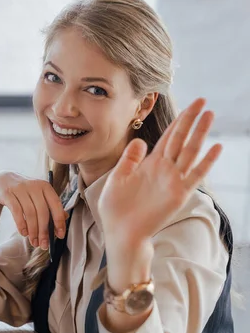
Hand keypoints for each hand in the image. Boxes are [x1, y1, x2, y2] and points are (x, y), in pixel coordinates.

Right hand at [0, 171, 66, 249]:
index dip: (59, 221)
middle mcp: (34, 186)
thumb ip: (51, 206)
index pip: (56, 204)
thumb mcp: (39, 195)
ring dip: (33, 231)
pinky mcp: (8, 194)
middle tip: (44, 245)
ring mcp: (20, 189)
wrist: (3, 181)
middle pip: (42, 211)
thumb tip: (64, 218)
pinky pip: (17, 212)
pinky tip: (23, 233)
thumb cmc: (25, 191)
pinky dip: (21, 224)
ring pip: (30, 213)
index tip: (60, 235)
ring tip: (34, 242)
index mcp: (45, 186)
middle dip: (44, 231)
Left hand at [98, 97, 222, 247]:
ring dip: (200, 134)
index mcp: (149, 164)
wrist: (120, 232)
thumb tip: (140, 140)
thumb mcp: (117, 177)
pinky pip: (194, 176)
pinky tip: (215, 148)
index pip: (167, 137)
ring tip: (210, 115)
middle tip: (203, 100)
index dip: (178, 121)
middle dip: (191, 120)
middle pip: (181, 139)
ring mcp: (173, 181)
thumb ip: (129, 159)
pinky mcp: (177, 194)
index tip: (189, 104)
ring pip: (189, 152)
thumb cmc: (116, 208)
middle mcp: (164, 169)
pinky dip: (205, 162)